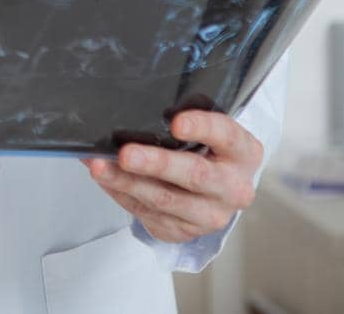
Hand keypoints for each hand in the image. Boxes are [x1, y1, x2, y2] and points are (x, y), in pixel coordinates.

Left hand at [82, 109, 263, 243]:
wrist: (214, 190)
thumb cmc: (206, 150)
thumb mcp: (207, 131)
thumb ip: (184, 121)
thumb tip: (132, 113)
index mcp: (243, 153)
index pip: (226, 135)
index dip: (202, 128)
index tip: (177, 123)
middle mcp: (233, 188)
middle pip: (195, 175)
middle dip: (156, 163)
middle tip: (126, 154)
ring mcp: (210, 214)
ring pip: (165, 199)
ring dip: (126, 182)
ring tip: (100, 166)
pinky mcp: (185, 231)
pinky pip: (147, 213)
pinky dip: (121, 194)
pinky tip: (105, 179)